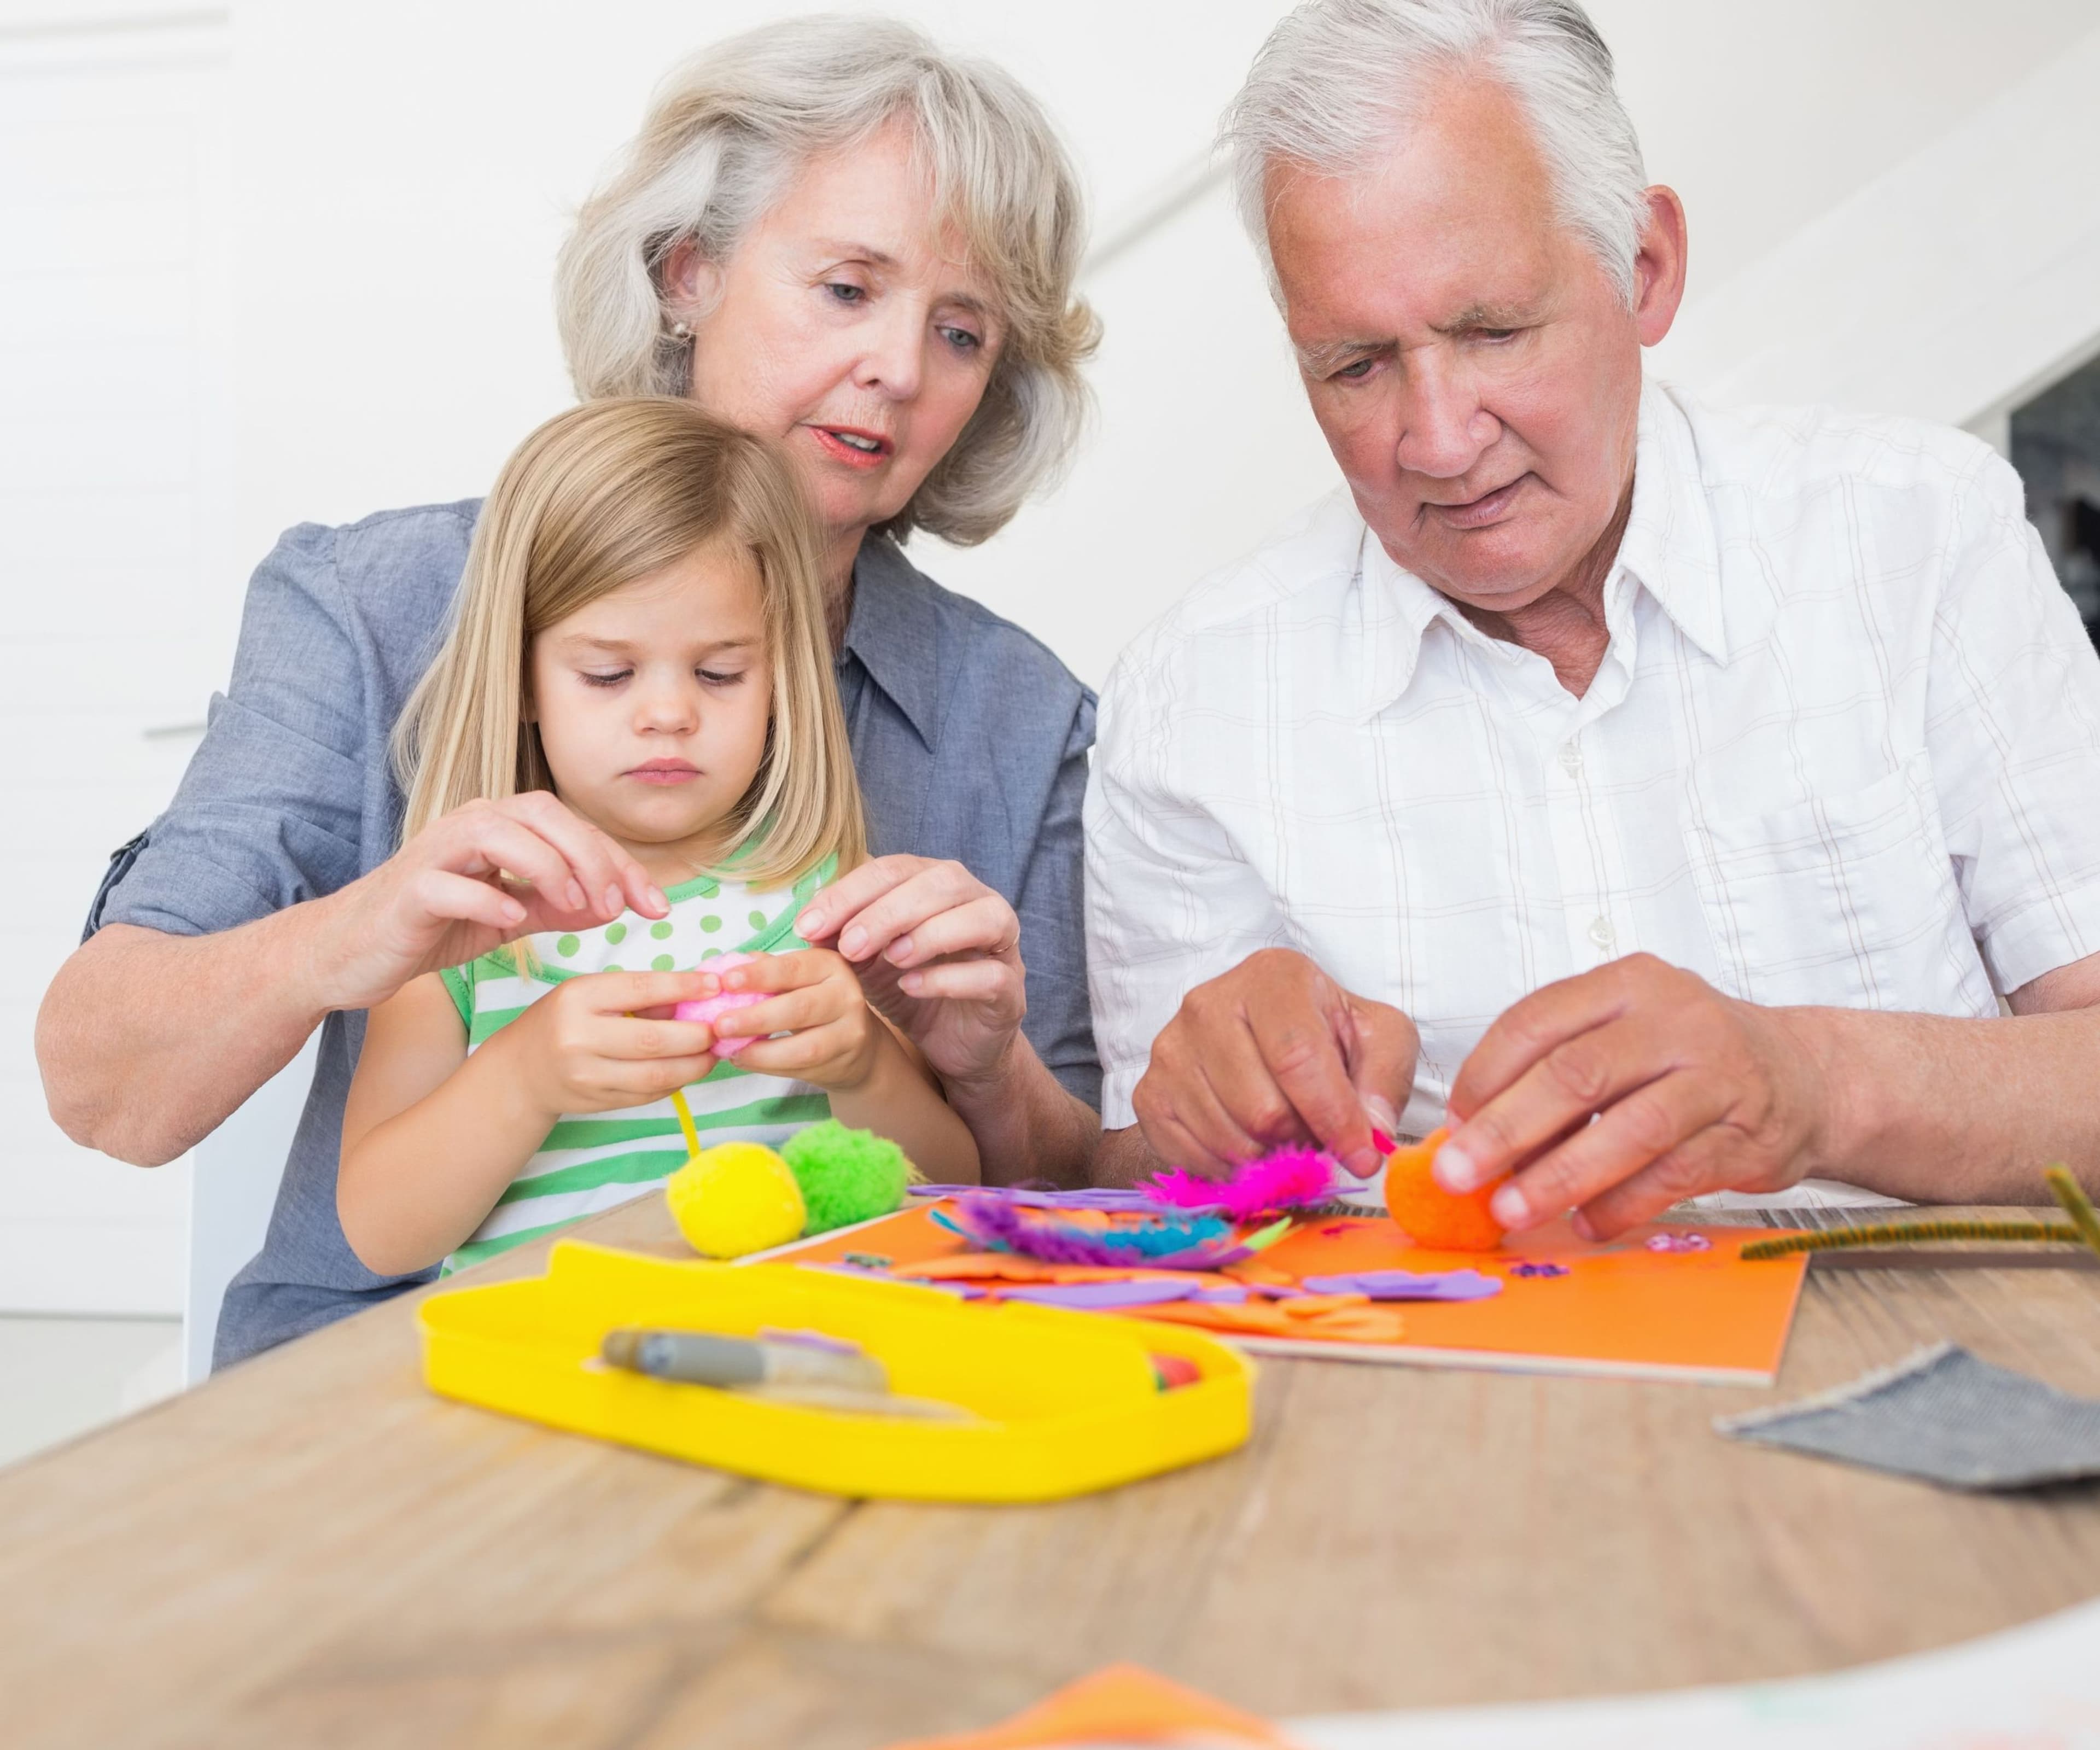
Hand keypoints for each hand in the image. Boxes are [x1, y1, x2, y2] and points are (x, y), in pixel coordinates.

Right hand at [316, 793, 667, 1011]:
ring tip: (576, 909)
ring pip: (501, 833)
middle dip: (593, 856)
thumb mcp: (509, 917)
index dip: (622, 864)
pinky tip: (514, 921)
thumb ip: (559, 907)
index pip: (574, 829)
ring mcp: (434, 854)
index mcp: (501, 828)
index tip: (658, 907)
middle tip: (618, 906)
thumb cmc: (430, 927)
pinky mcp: (408, 889)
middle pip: (544, 814)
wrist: (349, 953)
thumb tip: (615, 904)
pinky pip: (450, 884)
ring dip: (549, 868)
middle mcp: (469, 826)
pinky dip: (488, 898)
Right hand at [494, 970, 715, 1117]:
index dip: (684, 987)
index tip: (715, 985)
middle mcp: (579, 1038)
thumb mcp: (591, 993)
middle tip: (721, 1028)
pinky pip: (648, 1095)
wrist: (522, 1070)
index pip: (641, 988)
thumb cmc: (564, 1021)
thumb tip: (698, 995)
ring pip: (657, 1075)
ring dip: (695, 1065)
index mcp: (579, 998)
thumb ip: (639, 994)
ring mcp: (587, 1076)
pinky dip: (676, 1082)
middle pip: (655, 1040)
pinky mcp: (597, 1102)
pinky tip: (688, 1069)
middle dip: (698, 1035)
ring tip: (713, 1053)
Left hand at [705, 949, 884, 1091]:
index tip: (726, 981)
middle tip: (719, 1024)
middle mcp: (845, 995)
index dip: (759, 975)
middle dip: (756, 1017)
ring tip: (728, 1049)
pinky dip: (767, 1066)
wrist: (857, 1045)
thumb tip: (723, 968)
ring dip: (761, 1050)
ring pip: (804, 1046)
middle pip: (799, 1007)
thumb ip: (765, 972)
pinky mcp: (843, 1061)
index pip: (792, 968)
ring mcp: (849, 1031)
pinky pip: (801, 1068)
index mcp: (829, 965)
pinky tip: (744, 1059)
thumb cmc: (813, 1003)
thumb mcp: (796, 980)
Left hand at [791, 857, 1025, 1089]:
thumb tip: (806, 926)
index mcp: (936, 884)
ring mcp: (1001, 944)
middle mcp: (976, 902)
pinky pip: (991, 974)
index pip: (894, 869)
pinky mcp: (1010, 989)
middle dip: (888, 910)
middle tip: (848, 945)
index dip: (850, 892)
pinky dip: (950, 978)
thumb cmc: (911, 989)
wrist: (951, 1046)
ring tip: (889, 959)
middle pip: (941, 882)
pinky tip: (912, 987)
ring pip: (981, 917)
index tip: (809, 926)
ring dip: (928, 933)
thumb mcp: (867, 962)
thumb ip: (843, 939)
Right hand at [1131, 948, 1418, 1179]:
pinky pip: (1191, 1156)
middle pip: (1262, 1109)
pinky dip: (1230, 1168)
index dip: (1334, 1118)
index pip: (1297, 1058)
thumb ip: (1385, 1082)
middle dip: (1303, 1138)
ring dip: (1269, 1156)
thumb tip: (1370, 1135)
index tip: (1362, 1158)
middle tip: (1317, 1132)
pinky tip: (1249, 1144)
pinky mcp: (1148, 1091)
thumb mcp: (1381, 1039)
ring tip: (1285, 1132)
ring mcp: (1170, 1048)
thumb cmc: (1330, 1034)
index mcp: (1272, 976)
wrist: (1269, 1035)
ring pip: (1229, 1139)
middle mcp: (1208, 1003)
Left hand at [1435, 953, 1826, 1237]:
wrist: (1805, 1075)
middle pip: (1576, 1075)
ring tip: (1511, 1211)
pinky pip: (1673, 1175)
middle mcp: (1675, 1020)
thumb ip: (1554, 1069)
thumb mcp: (1623, 1033)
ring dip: (1560, 1177)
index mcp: (1627, 983)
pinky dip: (1622, 1204)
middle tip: (1458, 1175)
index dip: (1485, 1076)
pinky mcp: (1746, 1135)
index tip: (1451, 1123)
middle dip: (1507, 1130)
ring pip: (1629, 1130)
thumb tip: (1471, 1133)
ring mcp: (1717, 1076)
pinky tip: (1585, 1223)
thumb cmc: (1688, 1056)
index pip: (1536, 1022)